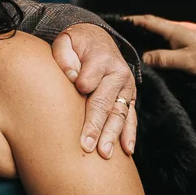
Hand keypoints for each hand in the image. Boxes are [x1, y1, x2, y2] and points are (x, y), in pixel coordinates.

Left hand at [52, 24, 137, 158]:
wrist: (98, 40)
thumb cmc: (76, 45)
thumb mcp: (66, 40)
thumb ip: (64, 54)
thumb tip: (71, 76)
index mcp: (101, 59)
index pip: (89, 78)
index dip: (83, 85)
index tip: (79, 90)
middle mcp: (118, 75)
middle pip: (105, 103)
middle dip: (95, 125)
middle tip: (87, 146)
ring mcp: (126, 89)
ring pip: (119, 114)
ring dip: (112, 136)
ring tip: (105, 154)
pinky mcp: (129, 99)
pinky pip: (130, 118)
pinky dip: (129, 135)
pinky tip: (127, 151)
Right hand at [125, 15, 195, 76]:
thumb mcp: (186, 60)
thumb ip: (163, 58)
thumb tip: (142, 58)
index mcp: (175, 30)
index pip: (148, 21)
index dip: (132, 20)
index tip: (118, 21)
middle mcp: (179, 29)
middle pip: (153, 25)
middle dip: (137, 27)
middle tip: (123, 33)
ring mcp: (187, 34)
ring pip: (162, 32)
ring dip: (149, 34)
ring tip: (136, 43)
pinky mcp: (194, 41)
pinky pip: (170, 39)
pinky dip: (160, 41)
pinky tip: (158, 49)